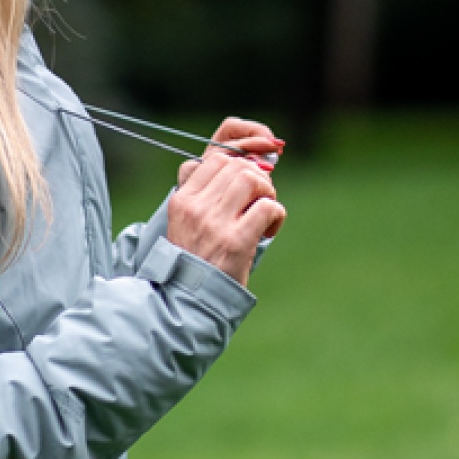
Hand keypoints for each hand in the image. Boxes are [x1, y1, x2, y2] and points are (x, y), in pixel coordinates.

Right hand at [167, 123, 287, 287]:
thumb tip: (246, 166)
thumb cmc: (196, 259)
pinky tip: (269, 231)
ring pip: (251, 179)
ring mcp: (215, 224)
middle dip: (257, 178)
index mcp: (183, 200)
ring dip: (267, 192)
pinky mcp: (236, 242)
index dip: (240, 164)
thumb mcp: (188, 223)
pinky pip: (267, 208)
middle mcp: (196, 208)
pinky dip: (276, 215)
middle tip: (260, 200)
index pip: (216, 159)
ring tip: (265, 211)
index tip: (248, 185)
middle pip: (237, 166)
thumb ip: (207, 196)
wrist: (190, 299)